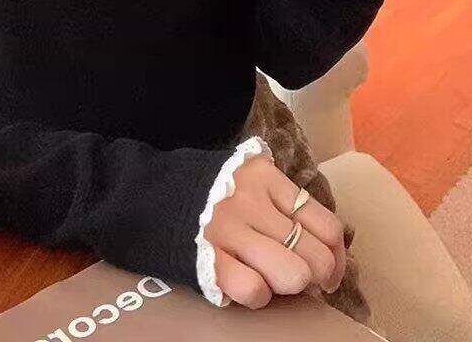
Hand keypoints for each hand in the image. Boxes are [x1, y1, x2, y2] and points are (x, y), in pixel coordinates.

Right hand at [204, 154, 345, 308]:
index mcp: (263, 176)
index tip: (329, 270)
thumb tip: (321, 242)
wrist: (135, 190)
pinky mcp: (207, 258)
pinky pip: (255, 291)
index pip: (326, 224)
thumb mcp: (240, 175)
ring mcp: (229, 230)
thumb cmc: (194, 187)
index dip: (336, 256)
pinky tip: (242, 282)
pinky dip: (256, 295)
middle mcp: (251, 202)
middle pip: (316, 256)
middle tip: (300, 279)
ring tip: (269, 278)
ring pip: (293, 276)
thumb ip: (276, 198)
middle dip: (316, 277)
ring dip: (286, 285)